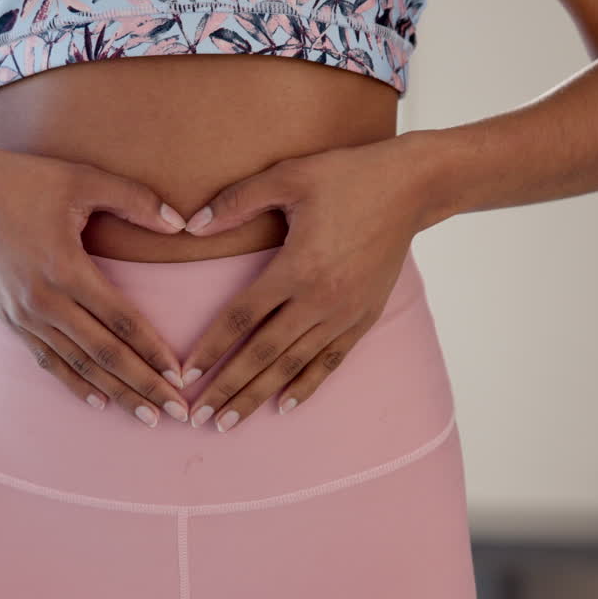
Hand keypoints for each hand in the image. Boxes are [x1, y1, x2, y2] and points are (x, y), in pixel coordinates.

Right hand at [0, 140, 193, 426]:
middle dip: (143, 386)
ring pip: (77, 365)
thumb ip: (136, 199)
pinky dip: (74, 383)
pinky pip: (48, 360)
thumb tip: (181, 224)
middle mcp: (44, 300)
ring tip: (147, 417)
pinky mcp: (10, 319)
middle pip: (104, 354)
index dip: (153, 351)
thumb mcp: (85, 178)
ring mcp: (24, 314)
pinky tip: (99, 401)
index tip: (181, 377)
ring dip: (114, 393)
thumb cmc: (30, 179)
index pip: (121, 321)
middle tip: (177, 414)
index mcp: (66, 267)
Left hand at [177, 137, 432, 431]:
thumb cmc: (346, 176)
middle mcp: (320, 299)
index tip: (186, 373)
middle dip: (229, 387)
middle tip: (199, 417)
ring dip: (259, 395)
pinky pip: (330, 361)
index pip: (243, 316)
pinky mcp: (365, 317)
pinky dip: (306, 385)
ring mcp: (345, 313)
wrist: (412, 188)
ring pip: (294, 365)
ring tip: (229, 422)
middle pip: (264, 353)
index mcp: (297, 267)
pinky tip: (284, 406)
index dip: (211, 346)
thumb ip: (238, 200)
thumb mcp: (288, 175)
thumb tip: (192, 226)